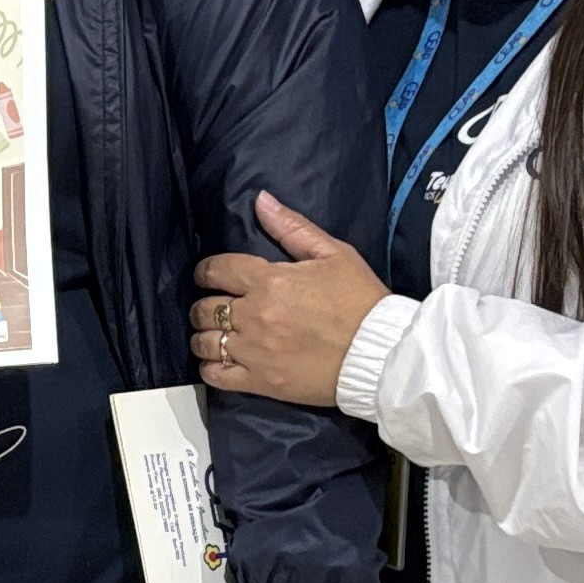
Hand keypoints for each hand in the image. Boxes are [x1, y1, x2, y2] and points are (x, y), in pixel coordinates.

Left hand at [191, 192, 391, 408]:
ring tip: (214, 334)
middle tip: (213, 306)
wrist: (380, 352)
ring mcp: (255, 350)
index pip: (216, 270)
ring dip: (203, 335)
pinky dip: (209, 367)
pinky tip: (218, 361)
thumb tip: (261, 201)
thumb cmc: (361, 301)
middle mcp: (255, 314)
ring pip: (204, 341)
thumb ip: (293, 227)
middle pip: (205, 307)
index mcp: (270, 281)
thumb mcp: (334, 254)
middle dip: (203, 304)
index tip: (208, 276)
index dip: (206, 271)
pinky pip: (215, 375)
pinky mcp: (260, 381)